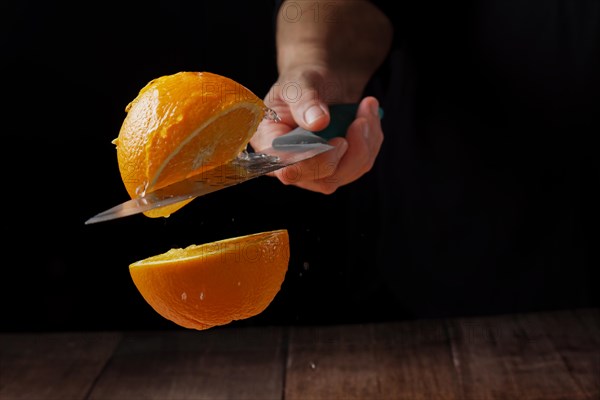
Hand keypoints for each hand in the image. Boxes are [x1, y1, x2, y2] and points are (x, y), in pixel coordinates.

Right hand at [250, 70, 383, 193]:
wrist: (321, 83)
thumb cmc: (303, 82)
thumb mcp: (299, 82)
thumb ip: (304, 100)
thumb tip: (318, 122)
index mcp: (269, 145)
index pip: (288, 168)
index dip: (316, 161)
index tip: (339, 140)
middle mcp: (290, 165)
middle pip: (323, 179)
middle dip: (351, 151)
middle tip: (361, 119)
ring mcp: (314, 172)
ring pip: (347, 173)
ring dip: (366, 142)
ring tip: (367, 108)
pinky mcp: (336, 170)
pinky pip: (361, 165)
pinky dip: (371, 141)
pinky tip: (368, 117)